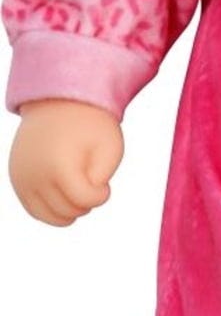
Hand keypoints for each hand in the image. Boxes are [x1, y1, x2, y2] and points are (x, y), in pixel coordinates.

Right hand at [9, 99, 124, 225]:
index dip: (102, 194)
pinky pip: (35, 209)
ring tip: (79, 185)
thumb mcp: (110, 149)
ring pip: (49, 217)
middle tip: (91, 179)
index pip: (85, 200)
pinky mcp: (16, 178)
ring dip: (70, 209)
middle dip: (86, 202)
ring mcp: (21, 178)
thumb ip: (99, 182)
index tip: (106, 181)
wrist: (59, 99)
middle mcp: (34, 174)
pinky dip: (53, 208)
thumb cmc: (91, 125)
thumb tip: (79, 204)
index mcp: (59, 164)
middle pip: (68, 211)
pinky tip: (66, 190)